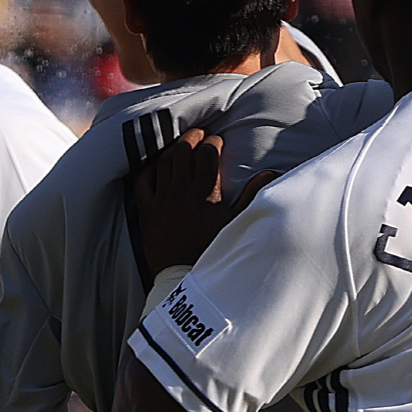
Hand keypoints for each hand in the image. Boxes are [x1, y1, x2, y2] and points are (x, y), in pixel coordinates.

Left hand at [132, 129, 275, 273]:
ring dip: (172, 149)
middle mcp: (180, 192)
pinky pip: (142, 181)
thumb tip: (270, 173)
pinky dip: (148, 169)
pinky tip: (155, 165)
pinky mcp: (146, 210)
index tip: (218, 143)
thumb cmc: (211, 251)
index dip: (213, 143)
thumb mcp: (235, 224)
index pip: (207, 155)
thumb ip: (251, 196)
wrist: (182, 276)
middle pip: (183, 151)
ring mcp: (161, 200)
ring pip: (163, 162)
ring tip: (181, 145)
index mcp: (204, 194)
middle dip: (192, 138)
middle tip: (199, 135)